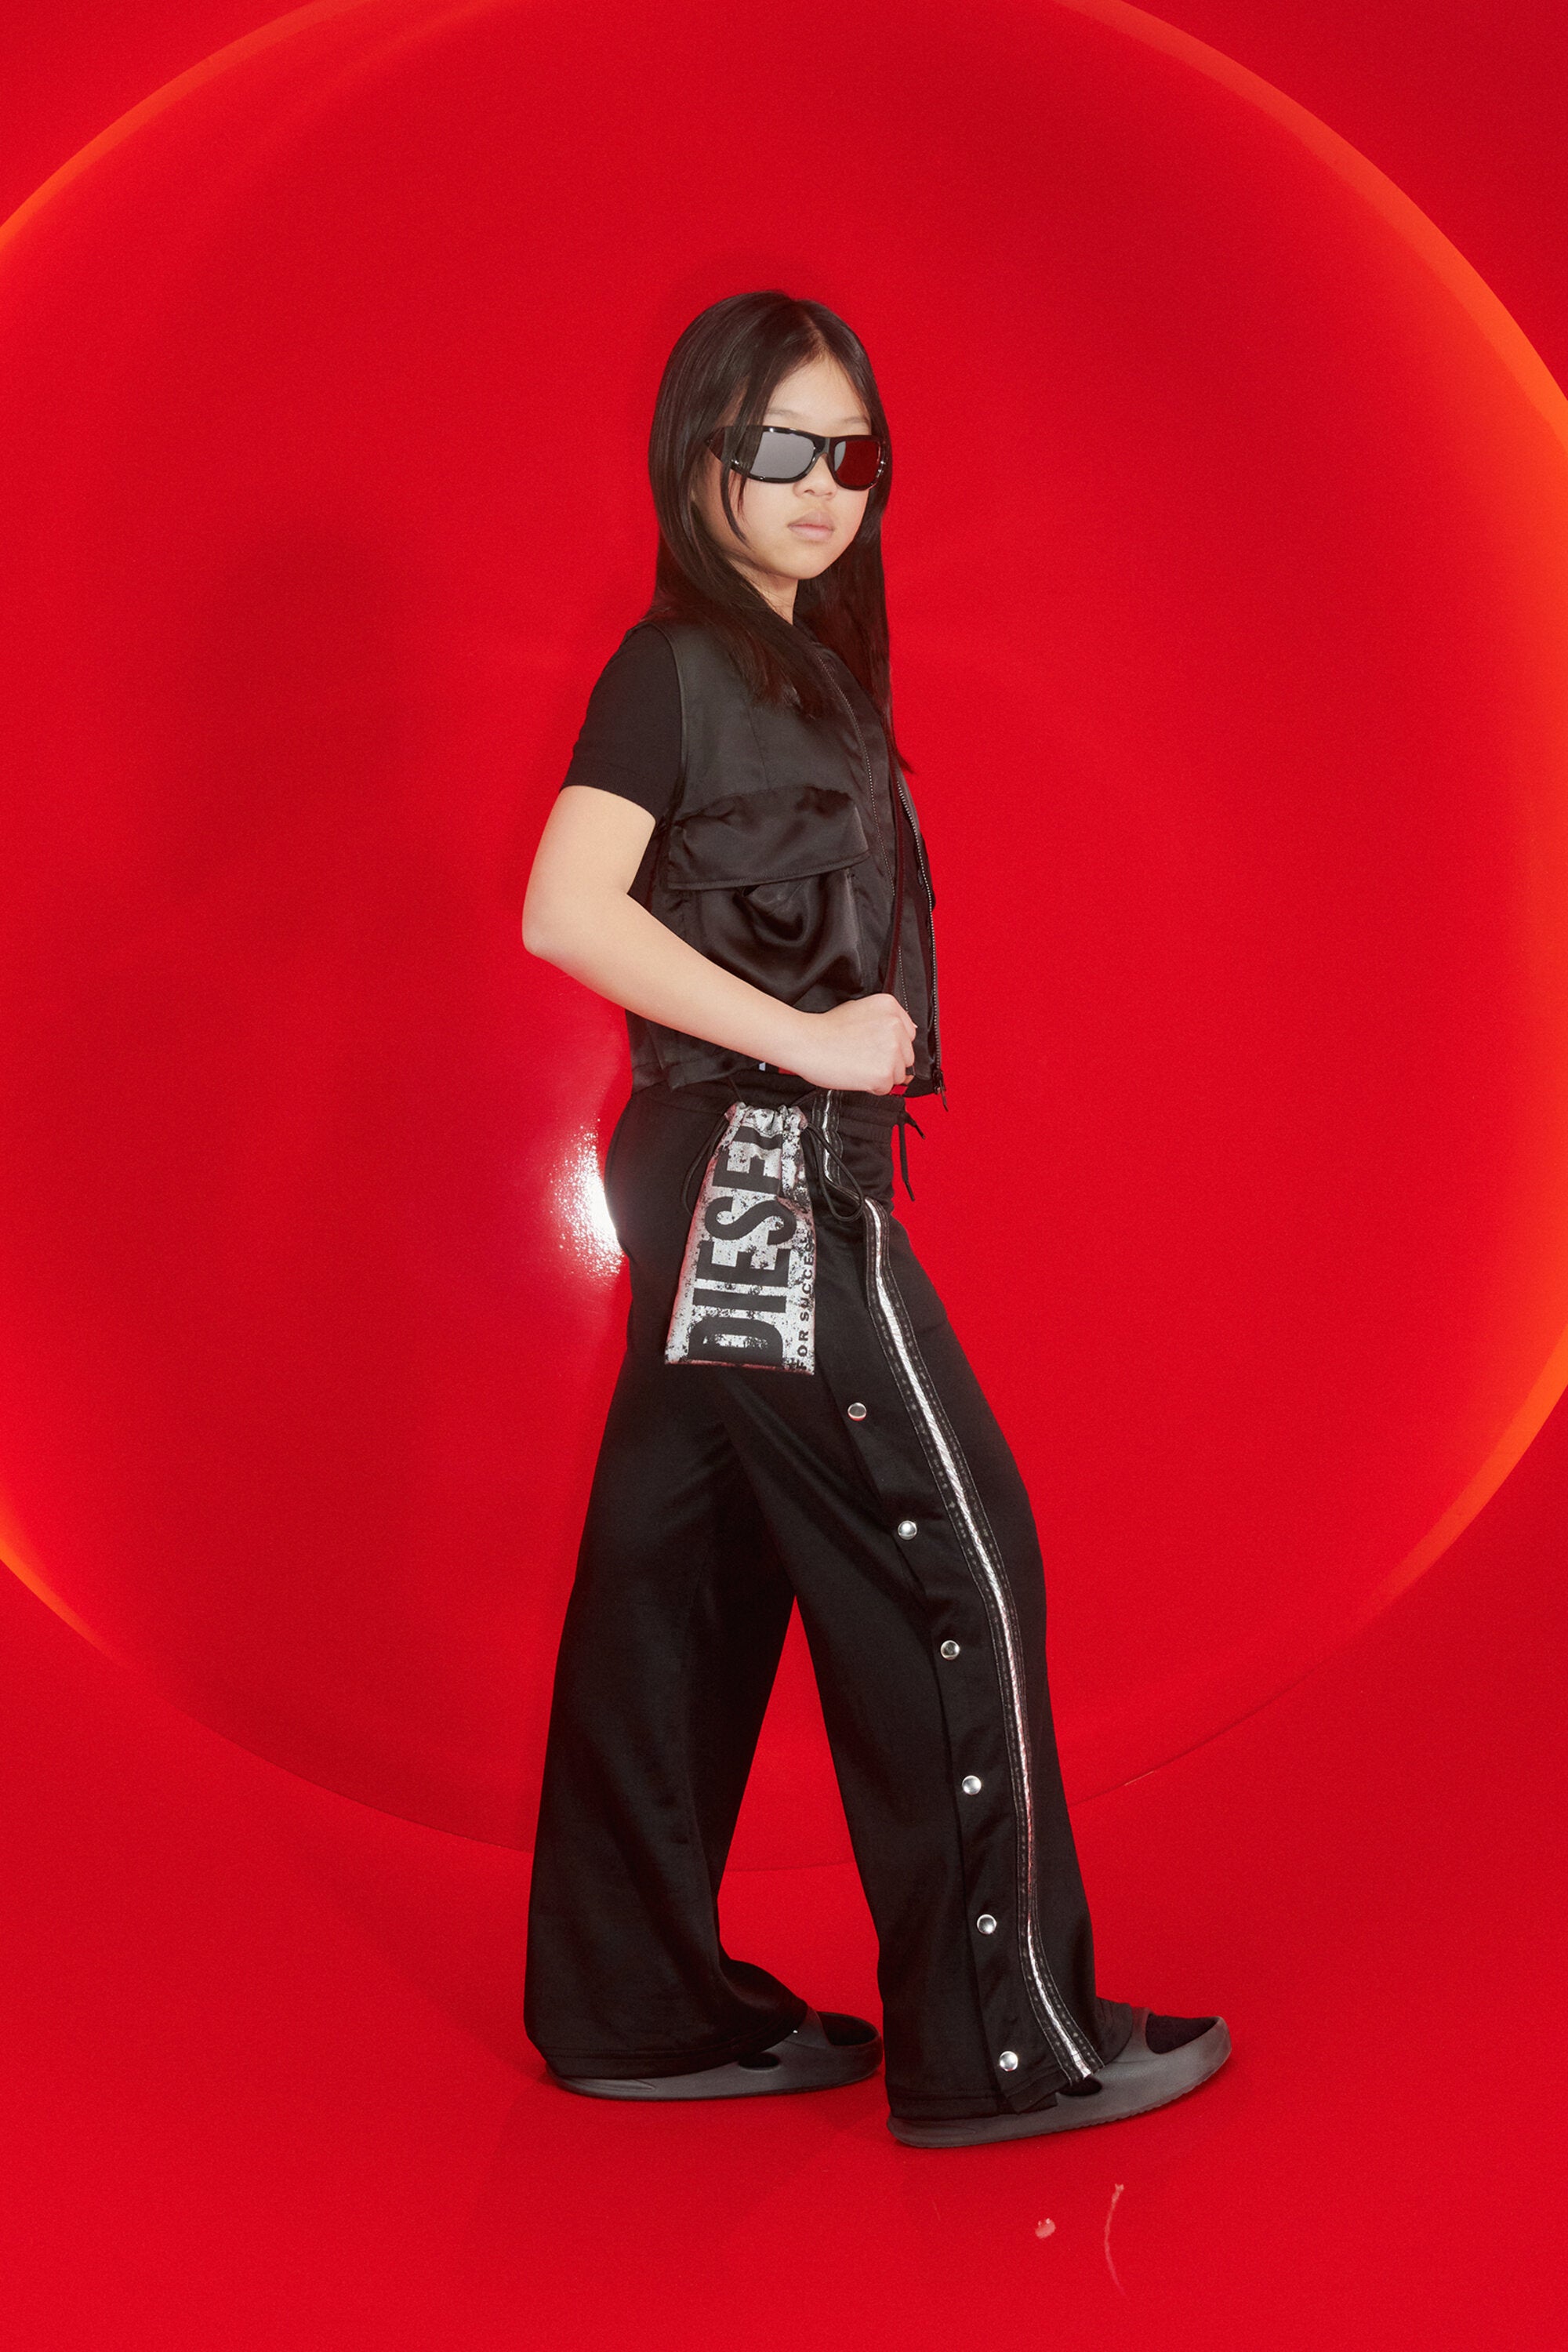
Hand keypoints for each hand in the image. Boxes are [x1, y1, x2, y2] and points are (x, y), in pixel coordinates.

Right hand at [786, 994, 917, 1094]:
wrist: (807, 1042)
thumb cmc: (826, 1029)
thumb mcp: (858, 1009)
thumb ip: (884, 1020)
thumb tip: (904, 1037)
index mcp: (889, 1007)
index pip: (909, 1034)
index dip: (892, 1045)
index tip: (875, 1046)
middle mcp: (895, 1026)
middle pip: (906, 1056)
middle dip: (888, 1061)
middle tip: (863, 1056)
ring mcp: (891, 1050)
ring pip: (899, 1074)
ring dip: (881, 1074)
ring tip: (858, 1064)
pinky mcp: (884, 1072)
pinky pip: (887, 1088)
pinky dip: (872, 1087)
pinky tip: (857, 1074)